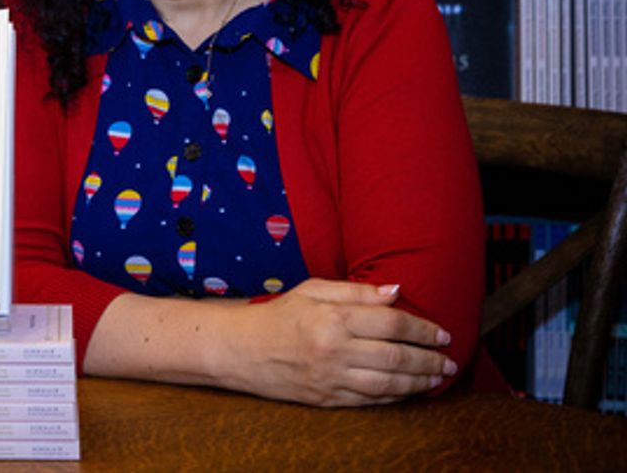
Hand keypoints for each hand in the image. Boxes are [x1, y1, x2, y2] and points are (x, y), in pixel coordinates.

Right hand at [230, 279, 455, 406]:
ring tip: (438, 377)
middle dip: (429, 359)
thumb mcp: (312, 290)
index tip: (441, 332)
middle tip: (450, 360)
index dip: (422, 328)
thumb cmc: (277, 315)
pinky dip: (396, 396)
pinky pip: (371, 400)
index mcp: (332, 317)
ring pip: (389, 382)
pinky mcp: (327, 399)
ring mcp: (331, 377)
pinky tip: (410, 390)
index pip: (390, 322)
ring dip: (419, 381)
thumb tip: (395, 290)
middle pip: (396, 355)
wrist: (240, 350)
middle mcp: (334, 349)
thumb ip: (355, 291)